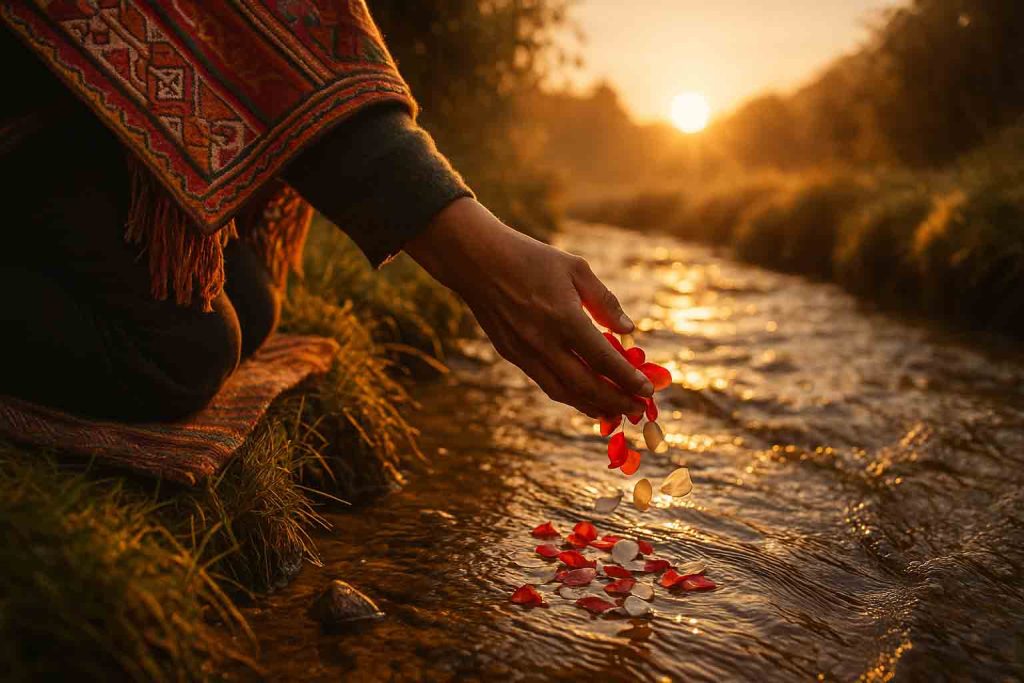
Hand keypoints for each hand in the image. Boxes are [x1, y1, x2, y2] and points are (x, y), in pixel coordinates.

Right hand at [406, 198, 652, 417]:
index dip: (628, 379)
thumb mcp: (575, 268)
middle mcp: (544, 342)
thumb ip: (604, 301)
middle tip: (638, 409)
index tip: (648, 391)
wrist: (477, 261)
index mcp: (565, 318)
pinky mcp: (511, 355)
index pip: (603, 359)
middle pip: (586, 385)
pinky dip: (568, 395)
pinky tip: (582, 395)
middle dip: (616, 401)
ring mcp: (525, 352)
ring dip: (592, 405)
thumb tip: (628, 329)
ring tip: (613, 411)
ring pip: (563, 392)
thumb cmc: (530, 258)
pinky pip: (545, 383)